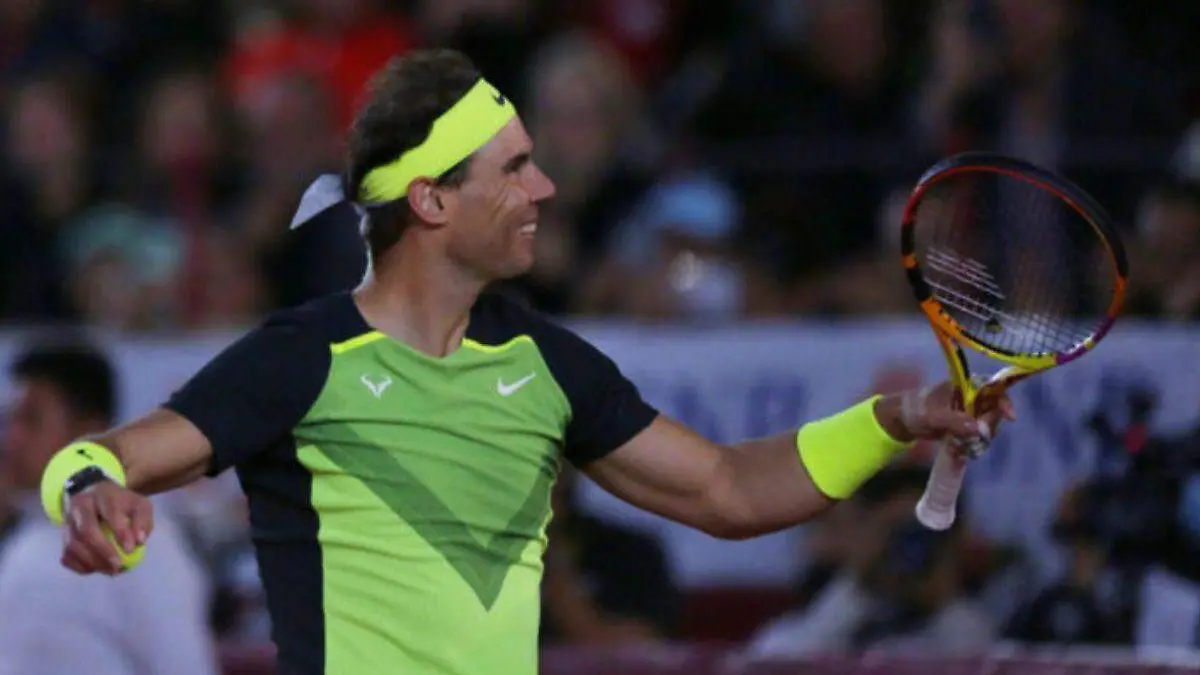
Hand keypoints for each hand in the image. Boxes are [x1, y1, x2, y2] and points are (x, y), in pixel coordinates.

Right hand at [62, 480, 153, 575]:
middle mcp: (81, 506)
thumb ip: (143, 521)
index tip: (130, 550)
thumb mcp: (139, 505)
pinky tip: (96, 569)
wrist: (94, 495)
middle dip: (103, 551)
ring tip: (111, 570)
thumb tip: (139, 542)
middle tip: (118, 566)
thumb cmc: (121, 503)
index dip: (121, 532)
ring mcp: (68, 521)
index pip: (111, 512)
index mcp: (104, 495)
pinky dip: (80, 566)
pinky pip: (66, 555)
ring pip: (73, 545)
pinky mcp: (62, 536)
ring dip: (92, 562)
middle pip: (87, 530)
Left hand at [879, 380, 1016, 447]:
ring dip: (980, 439)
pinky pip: (977, 436)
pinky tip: (958, 449)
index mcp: (965, 387)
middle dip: (989, 426)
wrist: (902, 421)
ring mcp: (969, 413)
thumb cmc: (916, 409)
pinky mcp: (965, 426)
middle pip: (995, 411)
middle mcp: (971, 398)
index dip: (1004, 400)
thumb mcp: (933, 416)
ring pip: (987, 426)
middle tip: (978, 438)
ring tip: (961, 446)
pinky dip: (972, 444)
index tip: (1010, 417)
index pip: (993, 388)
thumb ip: (955, 421)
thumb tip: (979, 429)